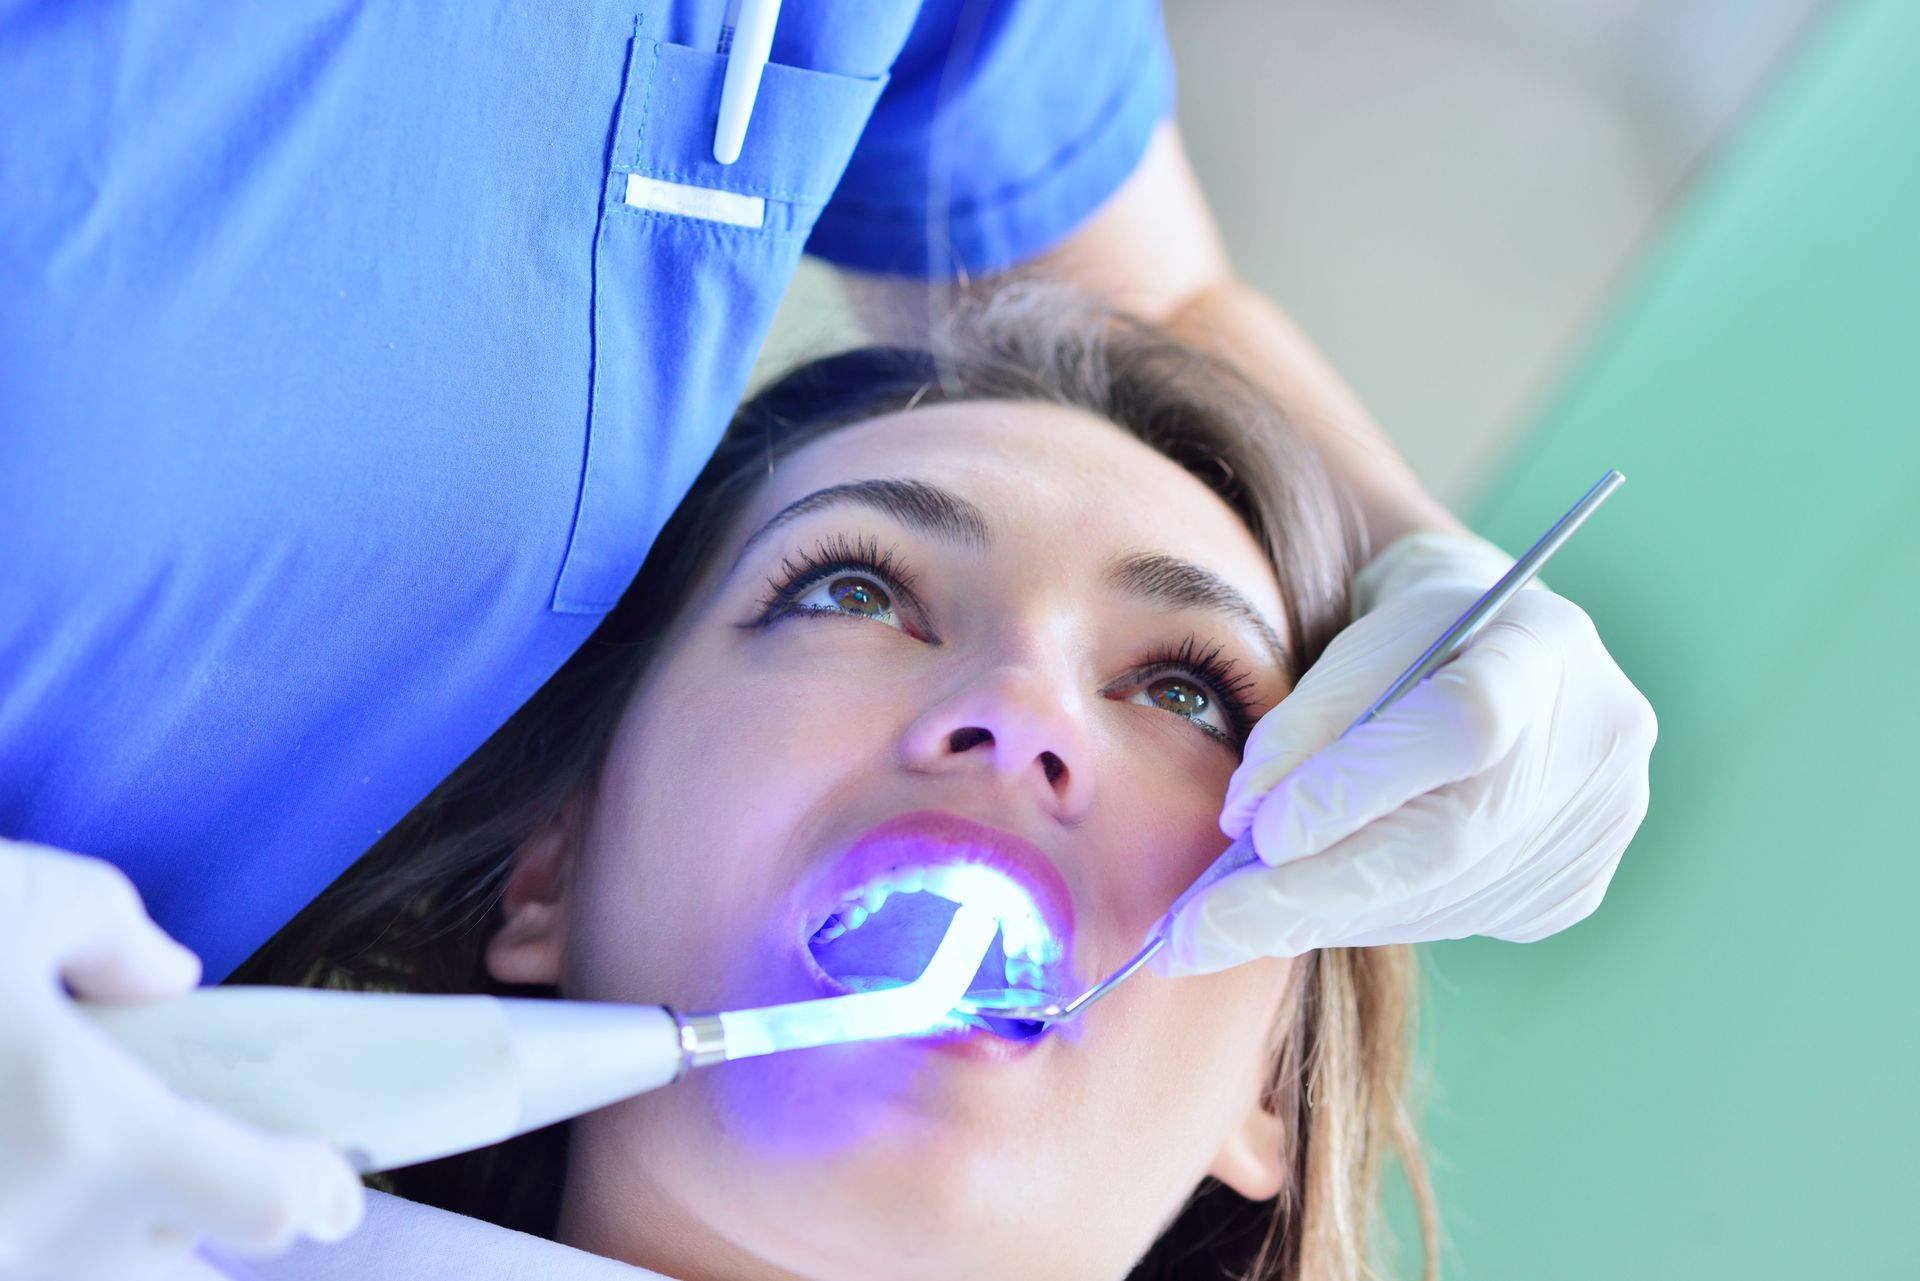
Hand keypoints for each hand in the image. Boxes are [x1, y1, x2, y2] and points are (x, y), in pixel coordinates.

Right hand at [0, 839, 363, 1280]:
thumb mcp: (14, 895)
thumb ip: (112, 932)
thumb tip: (169, 977)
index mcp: (94, 1131)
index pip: (265, 1207)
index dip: (314, 1195)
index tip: (336, 1182)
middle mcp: (38, 1232)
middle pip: (175, 1261)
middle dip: (198, 1212)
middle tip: (192, 1144)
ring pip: (93, 1274)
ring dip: (112, 1229)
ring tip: (70, 1142)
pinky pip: (25, 1267)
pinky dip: (39, 1229)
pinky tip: (18, 1167)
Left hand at [1156, 531, 1655, 974]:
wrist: (1496, 644)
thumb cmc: (1411, 630)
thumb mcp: (1353, 634)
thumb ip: (1304, 720)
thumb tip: (1247, 824)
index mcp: (1542, 645)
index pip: (1457, 727)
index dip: (1357, 787)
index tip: (1255, 835)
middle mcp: (1594, 741)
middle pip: (1445, 843)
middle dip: (1304, 895)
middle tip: (1192, 937)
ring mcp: (1597, 824)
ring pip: (1435, 898)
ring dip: (1320, 914)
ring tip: (1224, 923)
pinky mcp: (1572, 885)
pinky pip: (1446, 918)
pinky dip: (1361, 915)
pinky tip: (1308, 901)